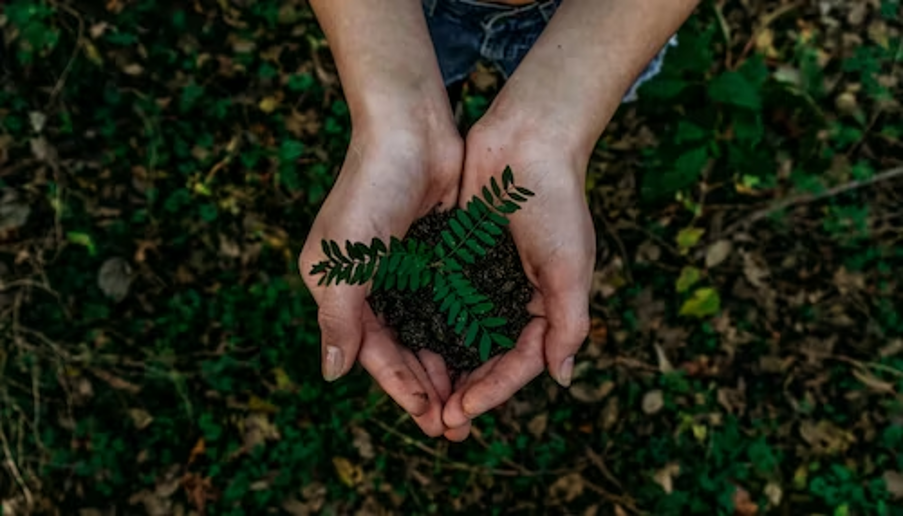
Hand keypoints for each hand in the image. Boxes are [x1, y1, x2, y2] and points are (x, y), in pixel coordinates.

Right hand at [299, 119, 464, 437]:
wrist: (410, 128)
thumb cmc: (370, 189)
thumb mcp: (345, 260)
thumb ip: (338, 318)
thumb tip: (332, 374)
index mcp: (340, 288)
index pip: (372, 353)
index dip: (401, 389)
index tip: (430, 421)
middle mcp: (370, 284)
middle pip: (401, 349)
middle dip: (427, 388)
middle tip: (457, 425)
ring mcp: (404, 270)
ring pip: (427, 332)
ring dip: (447, 366)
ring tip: (472, 400)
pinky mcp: (435, 254)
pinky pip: (448, 304)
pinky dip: (461, 331)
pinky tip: (481, 354)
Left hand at [442, 115, 595, 434]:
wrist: (527, 140)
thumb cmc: (556, 202)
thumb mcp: (571, 267)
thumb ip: (569, 323)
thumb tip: (561, 378)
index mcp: (546, 306)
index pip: (519, 363)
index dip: (492, 391)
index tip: (461, 411)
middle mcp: (514, 298)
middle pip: (487, 358)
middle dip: (465, 390)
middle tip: (437, 421)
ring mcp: (484, 279)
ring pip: (460, 336)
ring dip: (443, 367)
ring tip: (420, 396)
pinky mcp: (458, 257)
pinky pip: (440, 300)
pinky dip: (427, 325)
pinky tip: (405, 346)